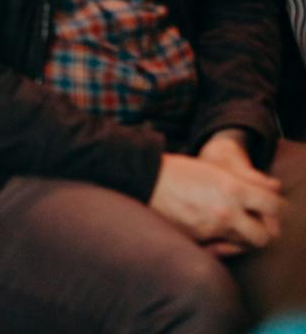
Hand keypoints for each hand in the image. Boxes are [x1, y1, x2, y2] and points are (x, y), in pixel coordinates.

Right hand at [148, 151, 281, 254]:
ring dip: (241, 237)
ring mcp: (211, 229)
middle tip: (253, 222)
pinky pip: (220, 249)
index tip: (267, 207)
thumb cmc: (179, 171)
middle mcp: (225, 212)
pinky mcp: (197, 240)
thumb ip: (246, 182)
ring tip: (230, 224)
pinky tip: (215, 232)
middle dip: (261, 231)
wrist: (144, 179)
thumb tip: (271, 191)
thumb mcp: (215, 170)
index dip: (274, 208)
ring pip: (242, 245)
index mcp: (233, 189)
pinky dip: (222, 244)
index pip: (274, 207)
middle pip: (262, 236)